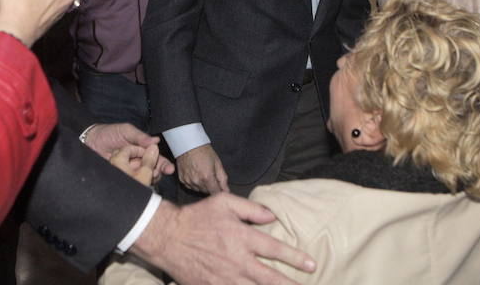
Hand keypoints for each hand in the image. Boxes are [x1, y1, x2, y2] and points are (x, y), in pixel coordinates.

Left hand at [84, 123, 173, 182]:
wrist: (89, 140)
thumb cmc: (109, 133)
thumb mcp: (126, 131)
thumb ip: (140, 136)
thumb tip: (156, 140)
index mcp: (141, 151)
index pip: (156, 159)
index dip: (163, 164)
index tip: (168, 169)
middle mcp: (136, 163)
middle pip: (151, 171)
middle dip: (156, 173)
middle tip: (155, 173)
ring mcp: (128, 172)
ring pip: (142, 179)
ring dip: (145, 179)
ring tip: (143, 176)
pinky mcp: (119, 178)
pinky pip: (128, 183)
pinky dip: (133, 183)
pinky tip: (134, 183)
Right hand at [131, 195, 315, 284]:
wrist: (168, 237)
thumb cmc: (197, 217)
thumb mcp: (224, 202)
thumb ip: (251, 208)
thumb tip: (272, 216)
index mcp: (242, 237)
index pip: (275, 249)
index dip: (295, 258)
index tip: (311, 265)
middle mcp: (237, 261)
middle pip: (270, 279)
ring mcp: (225, 278)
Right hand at [177, 144, 227, 193]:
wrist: (188, 144)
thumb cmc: (204, 151)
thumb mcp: (217, 163)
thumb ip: (223, 179)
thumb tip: (226, 190)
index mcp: (207, 177)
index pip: (215, 192)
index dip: (219, 190)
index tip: (219, 186)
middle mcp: (196, 181)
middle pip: (207, 191)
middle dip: (211, 186)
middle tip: (211, 175)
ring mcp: (188, 181)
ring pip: (198, 190)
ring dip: (202, 185)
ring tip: (202, 173)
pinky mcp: (182, 180)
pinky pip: (190, 187)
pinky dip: (194, 183)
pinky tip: (196, 174)